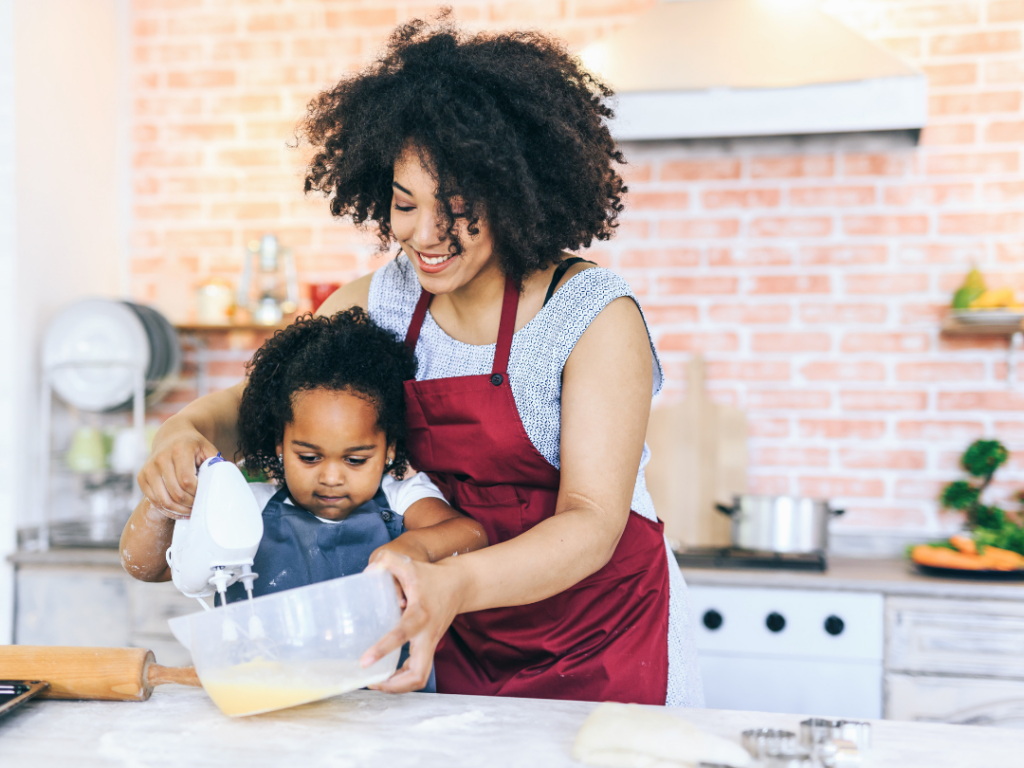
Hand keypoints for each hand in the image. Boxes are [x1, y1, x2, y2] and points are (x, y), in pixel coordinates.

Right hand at [137, 430, 217, 518]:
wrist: (172, 435)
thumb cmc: (194, 446)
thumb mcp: (208, 449)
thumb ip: (216, 464)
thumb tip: (226, 482)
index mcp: (179, 450)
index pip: (187, 481)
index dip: (197, 493)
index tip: (205, 495)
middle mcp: (160, 458)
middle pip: (176, 493)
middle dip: (190, 504)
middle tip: (200, 507)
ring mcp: (149, 468)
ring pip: (163, 500)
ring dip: (179, 510)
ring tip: (190, 511)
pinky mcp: (142, 477)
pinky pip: (154, 501)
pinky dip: (167, 510)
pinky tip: (179, 510)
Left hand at [361, 549, 464, 692]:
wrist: (460, 585)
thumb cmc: (432, 576)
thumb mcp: (409, 564)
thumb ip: (386, 561)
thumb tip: (367, 574)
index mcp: (420, 615)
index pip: (402, 635)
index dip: (383, 649)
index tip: (364, 662)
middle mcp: (428, 635)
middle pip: (418, 674)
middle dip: (394, 686)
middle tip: (371, 683)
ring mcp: (430, 645)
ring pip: (420, 678)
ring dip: (398, 687)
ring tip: (375, 683)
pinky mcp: (429, 648)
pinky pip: (418, 672)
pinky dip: (403, 679)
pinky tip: (387, 675)